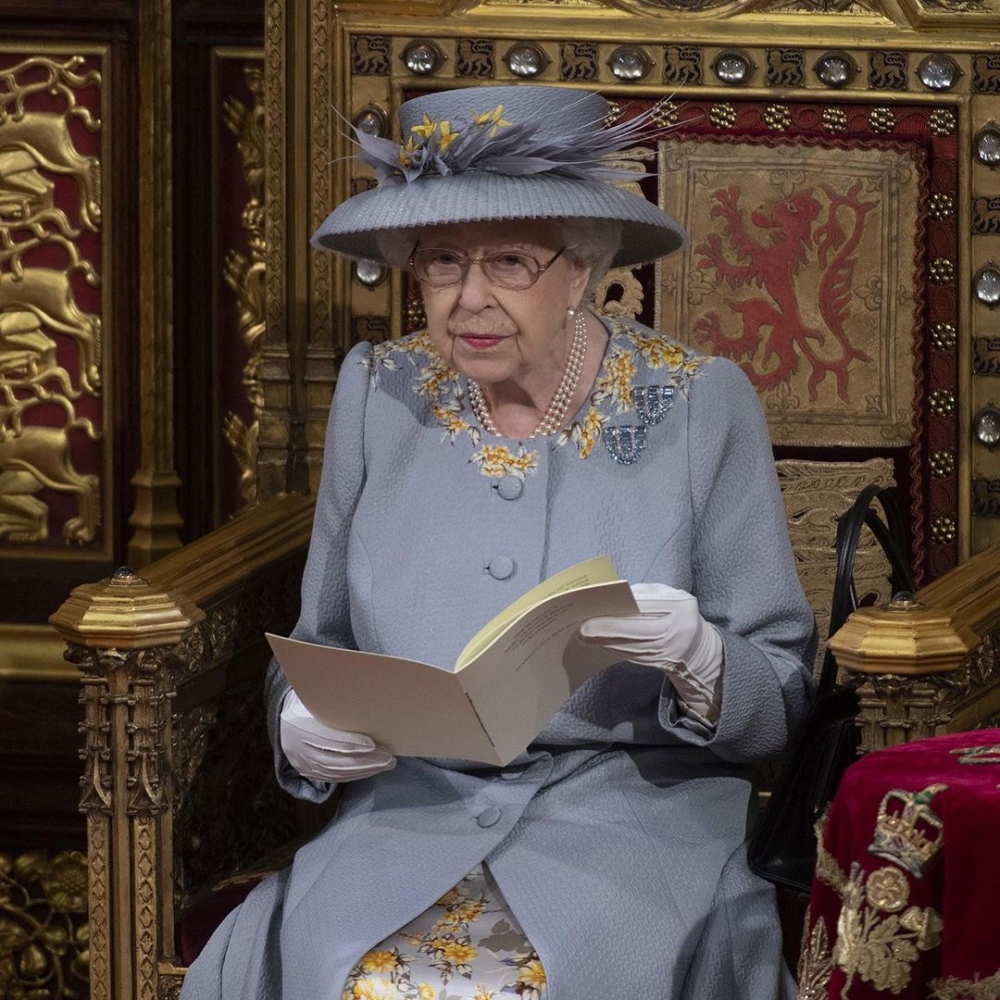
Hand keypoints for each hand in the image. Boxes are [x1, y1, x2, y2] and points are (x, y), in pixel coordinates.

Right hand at [279, 690, 396, 782]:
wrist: (287, 717)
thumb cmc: (311, 701)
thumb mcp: (318, 695)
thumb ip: (336, 699)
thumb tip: (367, 693)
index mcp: (298, 723)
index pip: (327, 738)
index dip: (351, 743)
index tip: (373, 744)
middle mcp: (297, 746)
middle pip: (335, 759)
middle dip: (365, 761)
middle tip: (388, 758)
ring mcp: (301, 762)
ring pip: (335, 772)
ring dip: (364, 770)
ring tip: (386, 763)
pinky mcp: (308, 771)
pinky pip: (333, 777)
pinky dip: (354, 775)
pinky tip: (371, 769)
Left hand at [578, 583, 722, 719]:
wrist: (696, 644)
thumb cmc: (676, 611)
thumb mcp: (667, 595)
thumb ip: (643, 594)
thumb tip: (612, 597)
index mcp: (680, 606)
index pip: (645, 607)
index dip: (621, 609)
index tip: (596, 610)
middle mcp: (676, 629)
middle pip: (636, 631)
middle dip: (607, 630)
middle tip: (583, 628)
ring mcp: (668, 649)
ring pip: (631, 647)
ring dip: (605, 641)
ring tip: (585, 635)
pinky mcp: (658, 662)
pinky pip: (631, 656)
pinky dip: (613, 649)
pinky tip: (599, 644)